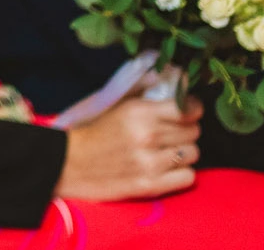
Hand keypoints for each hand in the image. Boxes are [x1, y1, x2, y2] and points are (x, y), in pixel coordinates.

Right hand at [55, 96, 201, 201]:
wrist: (69, 162)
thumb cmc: (94, 129)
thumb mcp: (117, 102)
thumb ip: (148, 89)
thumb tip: (182, 77)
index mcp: (139, 112)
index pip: (187, 109)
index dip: (192, 108)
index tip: (187, 110)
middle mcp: (148, 136)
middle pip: (193, 131)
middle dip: (186, 130)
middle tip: (171, 131)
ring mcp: (151, 163)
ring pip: (193, 153)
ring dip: (183, 151)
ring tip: (167, 150)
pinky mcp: (151, 186)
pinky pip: (188, 177)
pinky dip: (181, 172)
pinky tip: (166, 168)